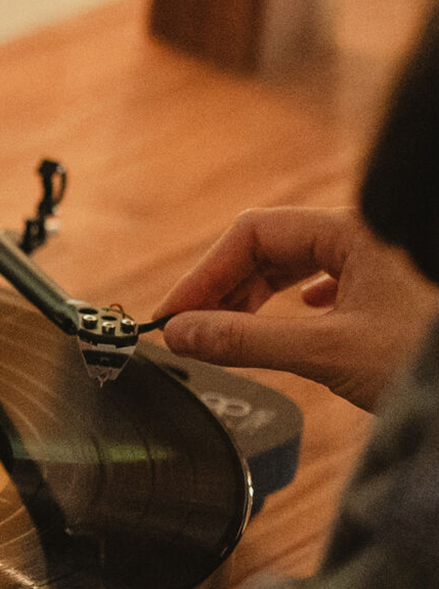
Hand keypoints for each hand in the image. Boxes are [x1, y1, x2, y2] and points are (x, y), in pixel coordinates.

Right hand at [152, 206, 438, 411]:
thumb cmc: (428, 358)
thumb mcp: (328, 352)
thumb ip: (246, 340)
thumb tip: (181, 334)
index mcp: (353, 231)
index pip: (253, 233)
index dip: (206, 273)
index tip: (175, 315)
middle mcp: (367, 236)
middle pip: (274, 245)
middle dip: (228, 286)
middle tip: (193, 329)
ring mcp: (384, 262)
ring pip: (302, 264)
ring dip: (260, 296)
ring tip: (231, 330)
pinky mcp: (395, 291)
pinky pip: (332, 281)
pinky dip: (298, 302)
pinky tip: (296, 319)